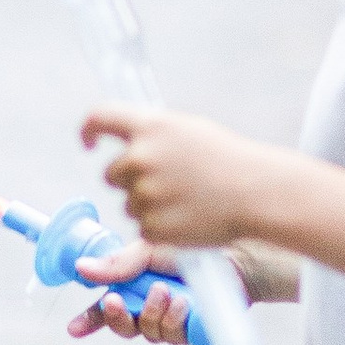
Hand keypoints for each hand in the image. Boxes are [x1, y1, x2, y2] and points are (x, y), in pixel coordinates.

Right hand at [66, 237, 193, 344]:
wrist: (235, 257)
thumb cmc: (193, 249)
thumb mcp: (149, 250)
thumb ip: (117, 264)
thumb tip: (80, 268)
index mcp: (137, 287)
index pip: (107, 309)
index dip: (90, 320)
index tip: (74, 328)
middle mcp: (151, 307)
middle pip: (124, 328)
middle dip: (116, 316)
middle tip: (116, 300)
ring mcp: (171, 321)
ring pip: (149, 332)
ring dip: (151, 312)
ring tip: (164, 290)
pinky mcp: (192, 331)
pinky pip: (173, 336)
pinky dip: (175, 319)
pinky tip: (183, 304)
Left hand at [83, 105, 274, 253]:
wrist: (256, 193)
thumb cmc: (228, 160)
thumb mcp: (188, 130)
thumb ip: (153, 134)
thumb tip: (129, 141)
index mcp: (149, 127)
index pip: (99, 117)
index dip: (88, 130)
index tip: (88, 143)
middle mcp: (140, 158)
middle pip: (111, 173)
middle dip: (129, 178)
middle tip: (167, 182)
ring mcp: (144, 193)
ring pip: (128, 203)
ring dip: (148, 203)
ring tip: (186, 199)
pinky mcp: (151, 225)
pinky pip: (142, 227)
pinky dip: (161, 225)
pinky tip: (188, 216)